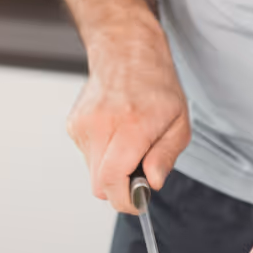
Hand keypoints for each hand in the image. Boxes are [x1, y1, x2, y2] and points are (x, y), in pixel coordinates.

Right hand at [65, 27, 189, 214]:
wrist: (126, 52)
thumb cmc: (156, 85)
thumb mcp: (179, 122)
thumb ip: (166, 156)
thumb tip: (153, 182)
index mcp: (131, 126)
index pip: (112, 181)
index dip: (126, 201)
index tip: (138, 200)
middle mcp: (101, 125)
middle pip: (99, 185)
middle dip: (120, 187)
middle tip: (139, 171)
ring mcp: (82, 125)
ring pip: (92, 173)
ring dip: (111, 169)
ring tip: (127, 143)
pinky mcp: (73, 125)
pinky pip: (87, 156)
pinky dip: (102, 154)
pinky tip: (115, 133)